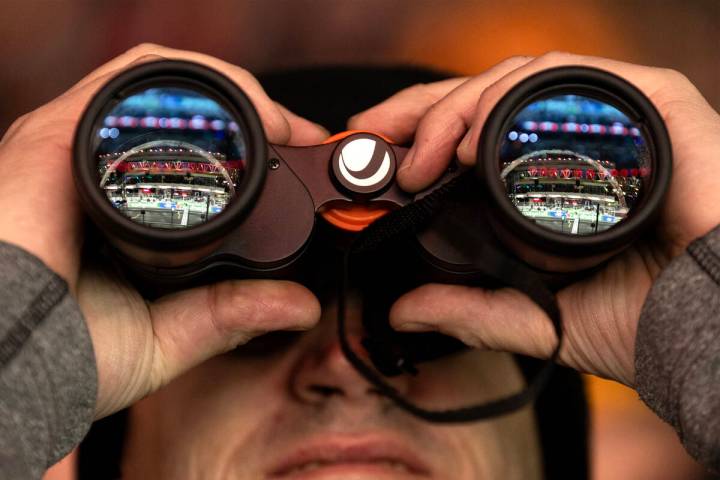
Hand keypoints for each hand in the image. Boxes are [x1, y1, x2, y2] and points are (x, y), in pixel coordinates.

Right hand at [0, 44, 324, 417]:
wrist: (10, 370)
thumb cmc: (67, 360)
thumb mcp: (168, 334)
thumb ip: (228, 314)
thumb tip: (296, 306)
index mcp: (118, 206)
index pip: (186, 152)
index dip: (248, 146)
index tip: (299, 160)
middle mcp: (95, 169)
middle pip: (181, 112)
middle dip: (250, 114)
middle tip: (298, 139)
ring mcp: (74, 147)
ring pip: (163, 86)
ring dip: (234, 94)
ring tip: (283, 126)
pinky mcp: (56, 134)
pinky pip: (133, 81)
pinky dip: (199, 84)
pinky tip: (248, 112)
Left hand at [349, 52, 719, 385]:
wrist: (715, 331)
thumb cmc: (646, 322)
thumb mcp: (538, 317)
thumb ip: (471, 311)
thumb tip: (405, 310)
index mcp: (555, 177)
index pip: (478, 133)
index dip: (422, 130)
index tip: (373, 147)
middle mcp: (581, 140)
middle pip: (487, 97)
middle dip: (421, 112)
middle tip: (377, 142)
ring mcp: (614, 118)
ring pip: (517, 80)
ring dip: (456, 109)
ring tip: (423, 158)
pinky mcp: (651, 103)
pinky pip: (569, 79)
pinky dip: (512, 99)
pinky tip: (475, 144)